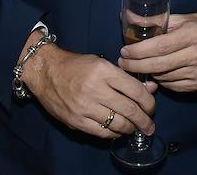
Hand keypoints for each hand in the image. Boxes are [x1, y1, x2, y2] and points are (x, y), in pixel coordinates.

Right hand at [22, 38, 157, 138]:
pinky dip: (114, 133)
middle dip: (144, 121)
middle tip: (149, 125)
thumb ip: (126, 78)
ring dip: (131, 128)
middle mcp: (94, 89)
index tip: (151, 107)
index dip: (148, 102)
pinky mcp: (76, 121)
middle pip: (129, 110)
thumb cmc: (76, 65)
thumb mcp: (102, 63)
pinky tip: (118, 130)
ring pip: (118, 124)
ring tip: (135, 128)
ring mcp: (84, 107)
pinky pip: (102, 133)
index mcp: (103, 71)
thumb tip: (150, 89)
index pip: (135, 91)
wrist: (45, 71)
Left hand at [117, 13, 196, 91]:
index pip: (160, 46)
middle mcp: (196, 55)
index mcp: (192, 35)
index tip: (124, 51)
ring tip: (136, 66)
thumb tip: (129, 18)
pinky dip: (159, 79)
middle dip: (136, 65)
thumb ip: (156, 20)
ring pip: (163, 76)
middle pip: (159, 64)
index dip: (139, 51)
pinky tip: (154, 72)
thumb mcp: (181, 19)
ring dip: (146, 72)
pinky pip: (171, 85)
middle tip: (122, 62)